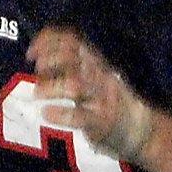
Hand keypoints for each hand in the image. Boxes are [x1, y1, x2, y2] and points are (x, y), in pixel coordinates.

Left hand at [29, 26, 154, 160]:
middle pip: (73, 58)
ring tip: (38, 93)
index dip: (49, 41)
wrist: (140, 130)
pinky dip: (61, 114)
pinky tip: (47, 113)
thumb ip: (72, 64)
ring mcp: (100, 99)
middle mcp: (98, 76)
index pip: (73, 41)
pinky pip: (80, 116)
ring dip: (51, 86)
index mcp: (95, 63)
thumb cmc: (107, 102)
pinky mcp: (101, 122)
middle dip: (50, 60)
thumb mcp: (94, 75)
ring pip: (75, 85)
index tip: (31, 53)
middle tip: (38, 72)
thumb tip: (39, 57)